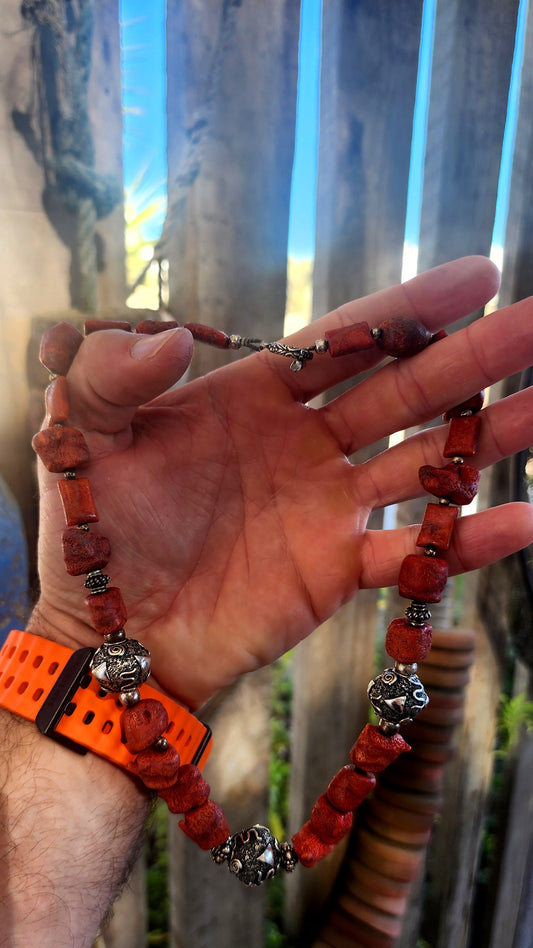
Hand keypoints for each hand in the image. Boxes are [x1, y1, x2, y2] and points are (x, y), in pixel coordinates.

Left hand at [30, 255, 532, 707]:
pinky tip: (519, 518)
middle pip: (405, 391)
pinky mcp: (336, 572)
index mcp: (254, 398)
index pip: (344, 341)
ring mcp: (328, 508)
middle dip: (474, 358)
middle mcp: (305, 445)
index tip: (477, 276)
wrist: (110, 634)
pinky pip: (410, 554)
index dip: (408, 309)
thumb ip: (112, 373)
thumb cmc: (94, 533)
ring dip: (489, 437)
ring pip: (424, 463)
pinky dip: (464, 542)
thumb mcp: (82, 436)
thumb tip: (173, 337)